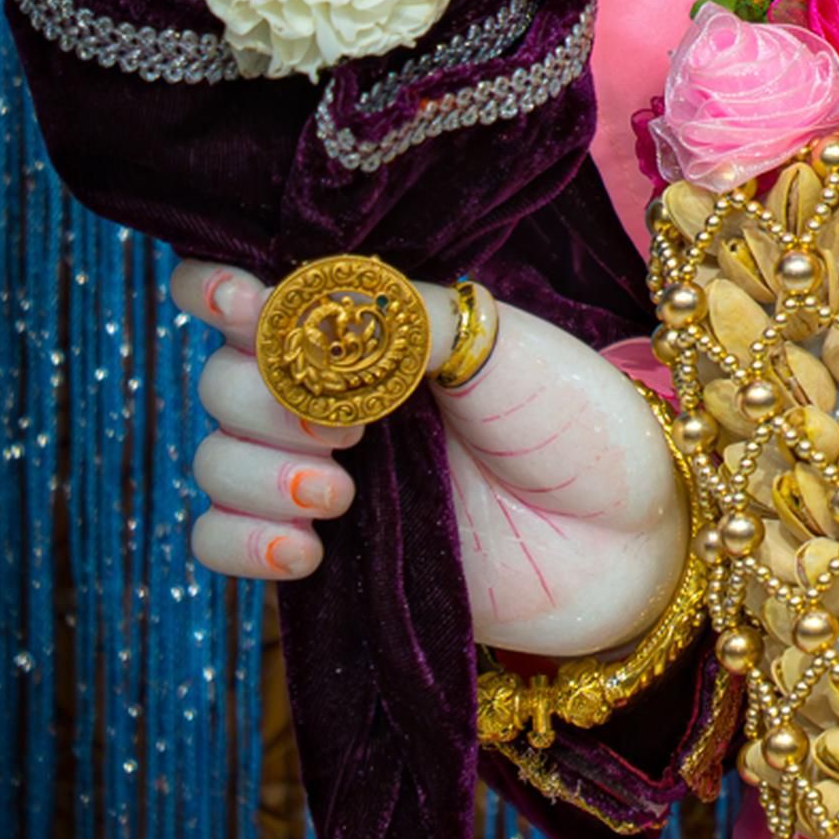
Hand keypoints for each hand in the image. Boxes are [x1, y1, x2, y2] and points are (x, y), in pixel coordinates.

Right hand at [171, 262, 689, 660]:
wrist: (622, 532)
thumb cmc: (571, 417)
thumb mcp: (500, 341)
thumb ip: (405, 315)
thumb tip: (314, 297)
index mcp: (363, 324)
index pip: (245, 289)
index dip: (218, 290)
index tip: (249, 305)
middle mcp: (328, 390)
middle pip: (220, 378)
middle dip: (262, 397)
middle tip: (350, 423)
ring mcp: (320, 469)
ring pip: (215, 460)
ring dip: (256, 472)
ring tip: (338, 489)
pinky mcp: (324, 544)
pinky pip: (221, 542)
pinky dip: (242, 543)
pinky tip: (305, 548)